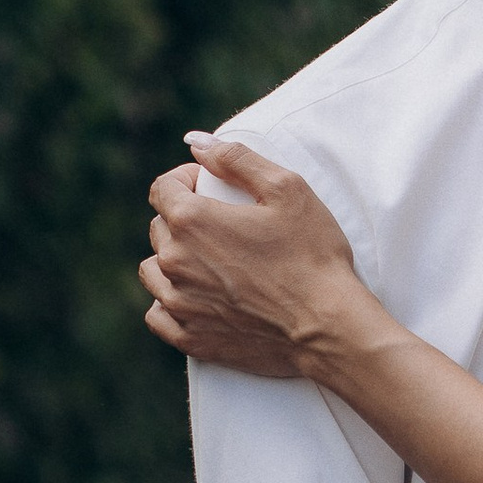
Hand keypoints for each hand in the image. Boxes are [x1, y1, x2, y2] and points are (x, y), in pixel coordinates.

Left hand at [141, 136, 373, 377]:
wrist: (328, 326)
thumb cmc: (313, 255)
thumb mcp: (287, 189)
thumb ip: (237, 159)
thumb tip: (197, 143)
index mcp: (192, 221)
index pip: (162, 188)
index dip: (186, 179)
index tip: (210, 185)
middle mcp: (175, 262)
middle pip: (160, 228)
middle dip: (184, 219)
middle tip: (223, 225)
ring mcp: (179, 304)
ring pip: (154, 271)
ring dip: (174, 260)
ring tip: (208, 262)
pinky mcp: (191, 338)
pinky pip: (158, 315)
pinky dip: (170, 303)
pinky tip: (195, 297)